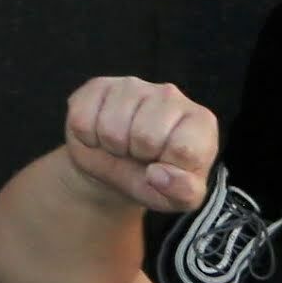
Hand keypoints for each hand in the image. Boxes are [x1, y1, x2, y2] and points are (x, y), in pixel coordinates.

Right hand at [53, 73, 220, 217]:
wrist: (116, 167)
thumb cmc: (156, 180)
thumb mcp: (180, 197)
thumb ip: (184, 191)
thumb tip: (158, 174)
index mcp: (200, 122)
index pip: (184, 149)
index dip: (168, 169)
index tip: (166, 167)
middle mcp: (170, 95)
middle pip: (145, 135)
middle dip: (136, 155)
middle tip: (139, 156)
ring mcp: (133, 86)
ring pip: (111, 126)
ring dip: (111, 146)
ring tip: (121, 145)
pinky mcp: (99, 85)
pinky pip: (82, 118)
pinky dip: (87, 137)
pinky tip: (100, 133)